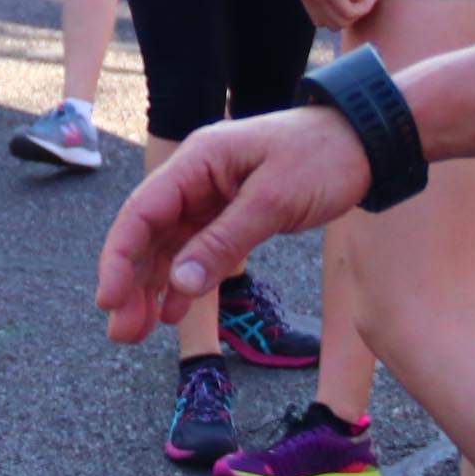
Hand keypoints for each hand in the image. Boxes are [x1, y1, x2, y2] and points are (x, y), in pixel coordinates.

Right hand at [95, 109, 369, 340]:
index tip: (108, 300)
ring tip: (136, 332)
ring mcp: (211, 196)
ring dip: (151, 288)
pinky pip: (197, 250)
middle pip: (148, 234)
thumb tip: (179, 284)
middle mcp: (195, 178)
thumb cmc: (321, 158)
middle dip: (131, 283)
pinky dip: (184, 281)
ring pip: (169, 247)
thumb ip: (224, 242)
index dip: (119, 258)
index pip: (142, 212)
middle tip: (121, 334)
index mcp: (197, 162)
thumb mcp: (273, 201)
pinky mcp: (230, 212)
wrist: (365, 141)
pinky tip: (171, 312)